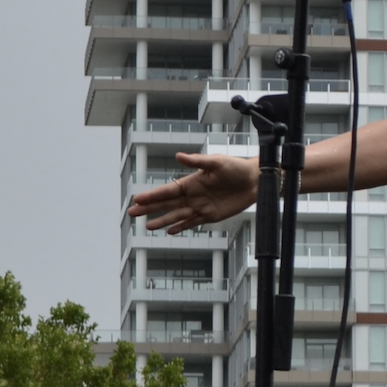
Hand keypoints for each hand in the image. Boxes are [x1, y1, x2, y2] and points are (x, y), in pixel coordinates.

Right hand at [127, 152, 258, 231]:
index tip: (137, 199)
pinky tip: (169, 231)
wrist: (254, 181)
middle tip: (132, 213)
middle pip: (167, 204)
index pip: (167, 190)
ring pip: (177, 215)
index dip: (152, 196)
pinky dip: (181, 227)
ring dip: (162, 220)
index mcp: (191, 182)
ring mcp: (201, 206)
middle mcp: (193, 195)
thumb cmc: (236, 167)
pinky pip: (192, 223)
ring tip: (147, 226)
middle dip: (149, 208)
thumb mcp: (217, 162)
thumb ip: (197, 161)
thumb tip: (178, 155)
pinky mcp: (210, 216)